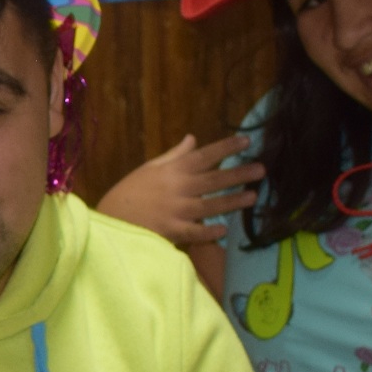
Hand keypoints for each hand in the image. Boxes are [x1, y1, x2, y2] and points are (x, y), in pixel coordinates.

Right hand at [96, 133, 266, 246]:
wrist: (110, 220)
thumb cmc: (129, 192)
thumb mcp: (150, 168)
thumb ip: (174, 155)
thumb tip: (193, 139)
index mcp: (172, 170)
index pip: (205, 155)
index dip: (227, 148)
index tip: (247, 142)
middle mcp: (177, 188)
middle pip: (214, 180)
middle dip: (239, 174)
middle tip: (261, 170)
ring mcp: (175, 211)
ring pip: (210, 205)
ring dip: (232, 201)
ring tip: (252, 197)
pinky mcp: (171, 232)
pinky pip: (194, 232)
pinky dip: (208, 232)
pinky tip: (224, 230)